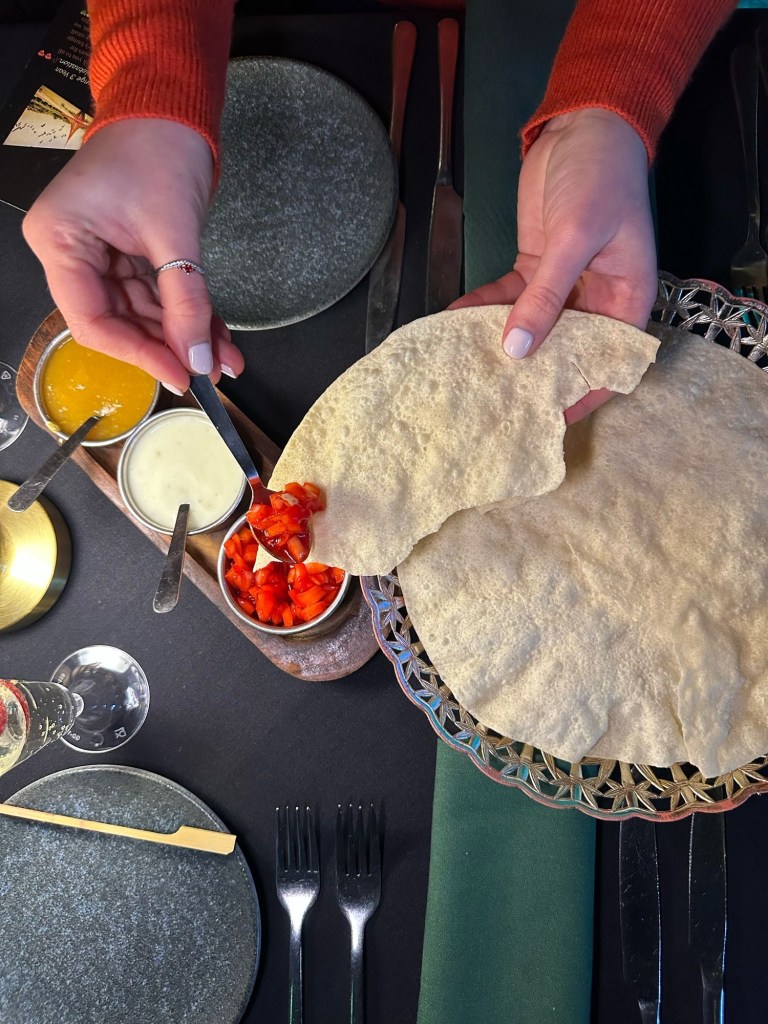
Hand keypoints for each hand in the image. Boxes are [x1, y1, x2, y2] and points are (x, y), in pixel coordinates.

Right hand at [22, 119, 243, 392]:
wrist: (172, 108)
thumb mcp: (174, 232)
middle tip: (209, 371)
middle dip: (169, 347)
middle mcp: (70, 251)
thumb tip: (199, 357)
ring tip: (225, 359)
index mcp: (59, 240)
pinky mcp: (127, 254)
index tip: (181, 373)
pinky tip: (218, 338)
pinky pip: (157, 296)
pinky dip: (188, 315)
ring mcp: (98, 254)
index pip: (92, 321)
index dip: (138, 354)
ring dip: (185, 336)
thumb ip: (186, 300)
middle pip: (118, 322)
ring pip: (143, 314)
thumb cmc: (157, 147)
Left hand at [451, 108, 657, 422]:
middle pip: (564, 350)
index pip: (607, 361)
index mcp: (626, 300)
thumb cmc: (600, 179)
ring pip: (530, 328)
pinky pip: (506, 299)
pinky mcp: (534, 268)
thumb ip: (546, 295)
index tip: (546, 420)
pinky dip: (481, 310)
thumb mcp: (575, 238)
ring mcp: (563, 285)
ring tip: (465, 371)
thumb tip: (516, 351)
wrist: (583, 125)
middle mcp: (596, 300)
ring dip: (499, 344)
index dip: (581, 393)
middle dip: (531, 375)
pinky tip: (452, 323)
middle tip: (492, 403)